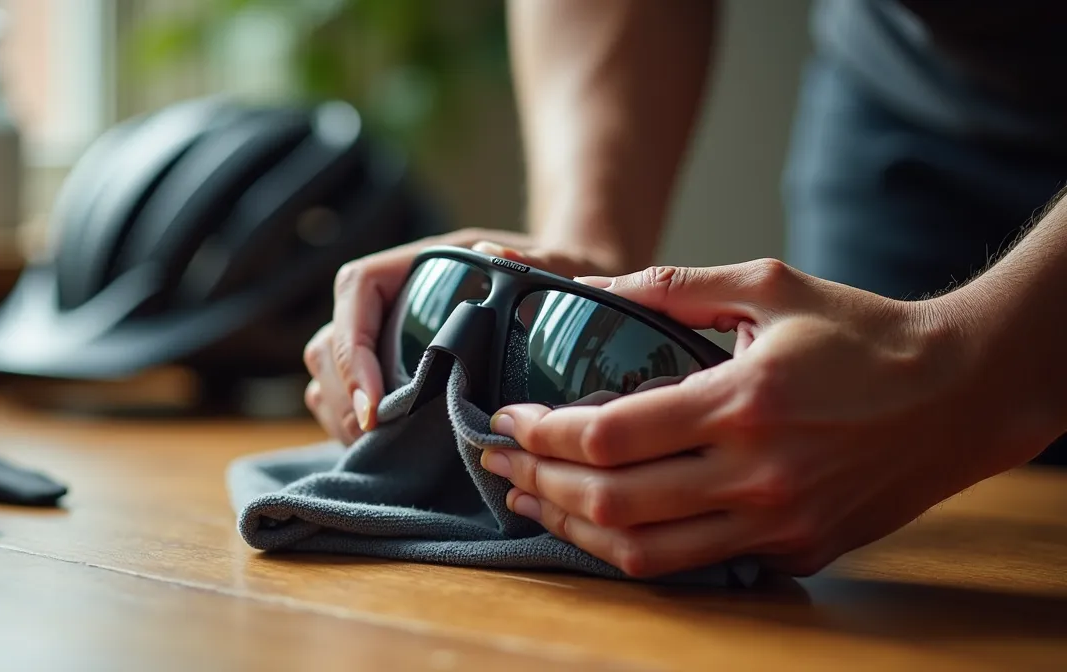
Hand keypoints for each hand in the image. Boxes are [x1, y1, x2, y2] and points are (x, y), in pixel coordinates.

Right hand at [303, 229, 623, 444]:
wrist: (562, 298)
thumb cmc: (552, 278)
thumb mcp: (551, 265)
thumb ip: (533, 262)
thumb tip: (500, 255)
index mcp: (416, 264)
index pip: (358, 288)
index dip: (354, 347)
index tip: (373, 405)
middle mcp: (388, 299)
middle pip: (331, 340)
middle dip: (343, 396)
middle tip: (375, 441)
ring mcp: (380, 337)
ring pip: (326, 374)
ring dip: (341, 415)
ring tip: (378, 454)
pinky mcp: (385, 372)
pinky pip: (342, 399)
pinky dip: (352, 427)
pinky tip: (384, 454)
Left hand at [479, 259, 1050, 577]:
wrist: (961, 393)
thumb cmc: (863, 335)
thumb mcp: (770, 286)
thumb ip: (673, 289)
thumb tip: (590, 288)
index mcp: (743, 402)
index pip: (610, 436)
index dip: (542, 434)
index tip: (508, 421)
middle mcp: (756, 475)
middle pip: (613, 503)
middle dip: (539, 486)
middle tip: (499, 465)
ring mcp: (778, 523)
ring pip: (646, 554)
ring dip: (574, 532)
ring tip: (531, 505)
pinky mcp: (797, 552)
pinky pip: (697, 566)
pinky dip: (638, 550)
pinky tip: (604, 526)